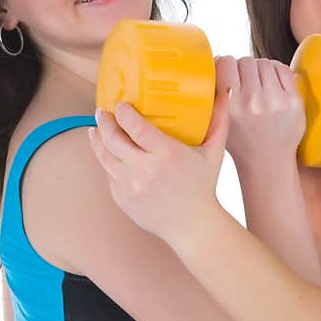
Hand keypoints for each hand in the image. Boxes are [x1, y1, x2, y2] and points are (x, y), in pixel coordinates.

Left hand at [88, 93, 230, 246]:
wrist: (192, 227)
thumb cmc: (203, 188)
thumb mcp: (214, 153)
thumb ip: (218, 122)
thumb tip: (223, 93)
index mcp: (166, 155)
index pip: (135, 126)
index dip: (123, 113)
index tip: (120, 105)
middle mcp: (144, 170)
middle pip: (113, 139)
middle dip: (105, 122)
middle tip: (102, 112)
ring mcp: (130, 186)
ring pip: (105, 157)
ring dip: (98, 140)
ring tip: (96, 129)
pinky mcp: (122, 199)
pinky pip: (110, 176)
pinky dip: (109, 163)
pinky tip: (109, 155)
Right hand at [217, 55, 306, 171]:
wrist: (268, 163)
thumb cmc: (242, 142)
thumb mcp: (220, 122)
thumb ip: (217, 94)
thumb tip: (219, 60)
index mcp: (231, 107)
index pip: (227, 62)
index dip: (226, 64)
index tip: (228, 72)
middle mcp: (253, 102)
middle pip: (246, 61)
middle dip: (243, 68)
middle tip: (245, 81)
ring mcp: (276, 101)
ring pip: (264, 63)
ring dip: (260, 69)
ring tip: (258, 84)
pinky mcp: (294, 101)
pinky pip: (283, 69)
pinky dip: (276, 71)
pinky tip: (272, 82)